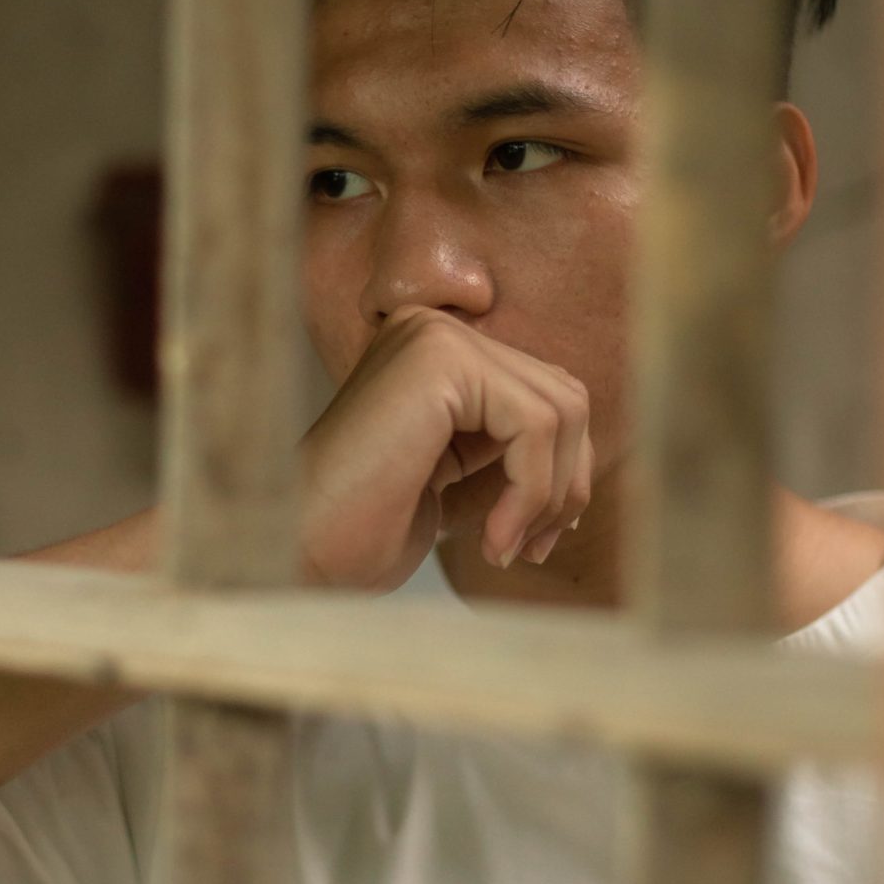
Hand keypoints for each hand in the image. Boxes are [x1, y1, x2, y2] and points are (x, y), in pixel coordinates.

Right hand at [299, 307, 592, 591]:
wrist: (298, 554)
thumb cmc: (363, 530)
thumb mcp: (455, 480)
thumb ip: (508, 451)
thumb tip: (586, 457)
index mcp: (435, 352)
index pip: (545, 393)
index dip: (561, 470)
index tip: (535, 536)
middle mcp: (434, 330)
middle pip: (564, 395)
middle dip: (566, 482)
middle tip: (530, 548)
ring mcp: (434, 337)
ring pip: (561, 409)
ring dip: (550, 495)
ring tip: (507, 547)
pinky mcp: (438, 361)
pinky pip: (534, 425)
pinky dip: (531, 494)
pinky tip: (493, 542)